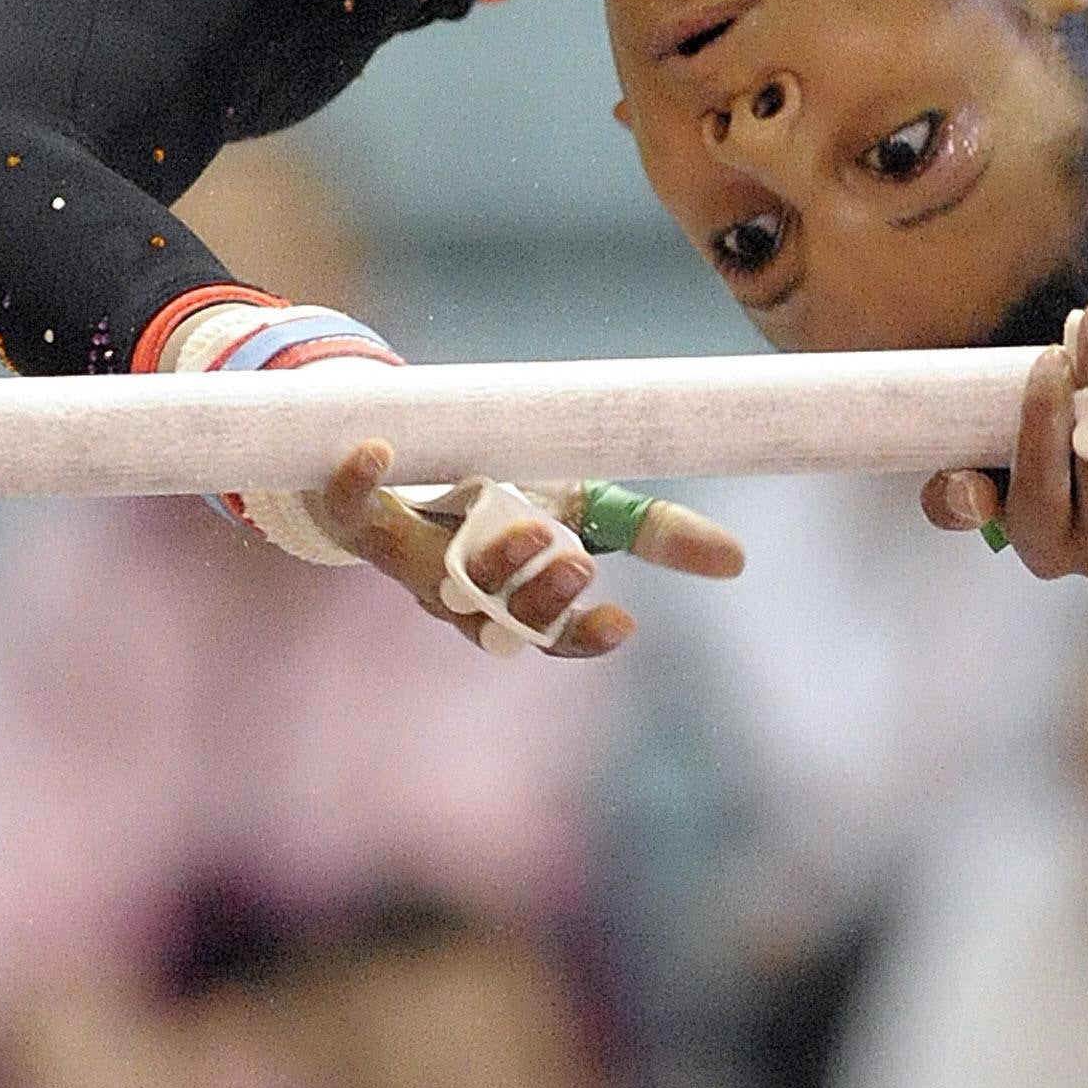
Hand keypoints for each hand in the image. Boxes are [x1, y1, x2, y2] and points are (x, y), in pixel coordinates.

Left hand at [309, 441, 744, 656]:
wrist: (415, 458)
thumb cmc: (500, 494)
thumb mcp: (584, 506)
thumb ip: (654, 535)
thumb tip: (738, 562)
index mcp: (512, 597)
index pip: (551, 636)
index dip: (583, 637)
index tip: (622, 621)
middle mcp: (458, 592)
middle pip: (496, 615)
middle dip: (535, 594)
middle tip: (574, 562)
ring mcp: (405, 558)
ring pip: (433, 578)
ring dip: (477, 556)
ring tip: (519, 523)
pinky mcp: (356, 516)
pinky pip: (348, 507)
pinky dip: (356, 480)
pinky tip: (374, 450)